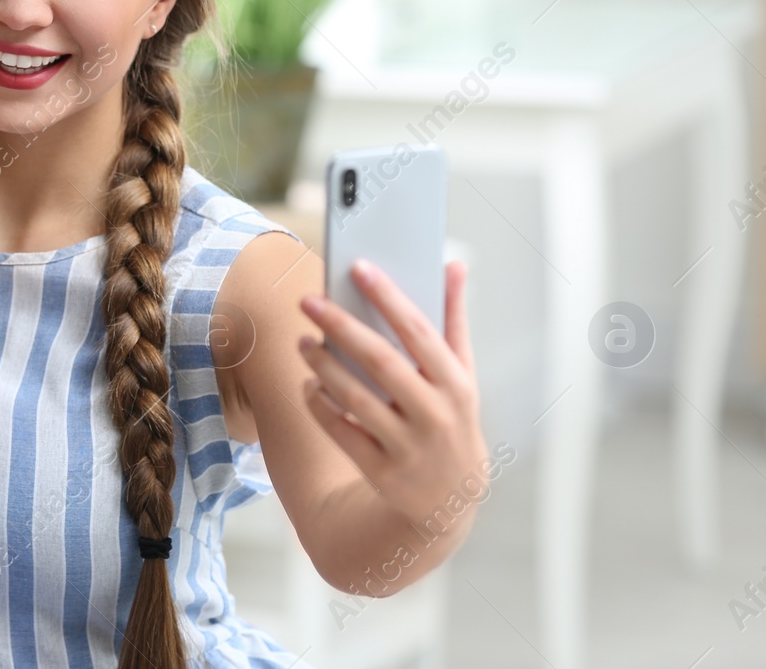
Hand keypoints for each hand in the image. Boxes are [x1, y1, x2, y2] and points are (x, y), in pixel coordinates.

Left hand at [295, 259, 487, 526]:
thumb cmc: (452, 419)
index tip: (359, 268)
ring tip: (302, 342)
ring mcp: (408, 447)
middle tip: (309, 301)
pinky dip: (320, 405)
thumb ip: (453, 319)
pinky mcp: (382, 473)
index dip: (388, 297)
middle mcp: (435, 415)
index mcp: (456, 384)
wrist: (451, 501)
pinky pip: (341, 432)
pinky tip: (309, 384)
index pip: (419, 331)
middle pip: (380, 361)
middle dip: (341, 326)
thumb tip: (453, 265)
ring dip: (323, 366)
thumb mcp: (462, 374)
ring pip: (355, 398)